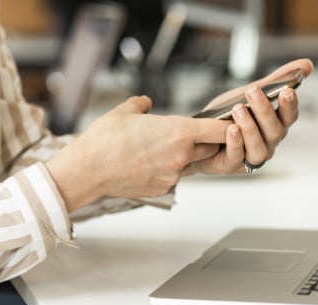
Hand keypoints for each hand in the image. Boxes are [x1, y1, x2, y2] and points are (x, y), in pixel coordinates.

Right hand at [46, 96, 229, 211]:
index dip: (228, 125)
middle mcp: (181, 156)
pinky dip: (167, 169)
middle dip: (205, 141)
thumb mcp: (125, 111)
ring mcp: (174, 175)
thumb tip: (147, 103)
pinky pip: (174, 177)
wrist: (87, 170)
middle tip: (190, 133)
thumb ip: (142, 104)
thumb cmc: (104, 140)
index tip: (230, 122)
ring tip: (159, 148)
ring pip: (190, 164)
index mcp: (179, 132)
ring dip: (184, 156)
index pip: (219, 130)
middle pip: (210, 148)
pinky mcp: (163, 189)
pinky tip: (147, 163)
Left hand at [186, 58, 313, 174]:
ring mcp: (252, 156)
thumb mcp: (251, 93)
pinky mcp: (233, 165)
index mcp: (276, 125)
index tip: (287, 91)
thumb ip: (277, 80)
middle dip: (264, 111)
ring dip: (250, 128)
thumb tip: (307, 65)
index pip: (290, 117)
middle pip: (275, 131)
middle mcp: (268, 143)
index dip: (290, 105)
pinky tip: (231, 129)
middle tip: (252, 91)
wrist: (199, 133)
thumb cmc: (228, 114)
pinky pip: (237, 157)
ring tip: (238, 109)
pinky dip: (235, 142)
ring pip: (259, 148)